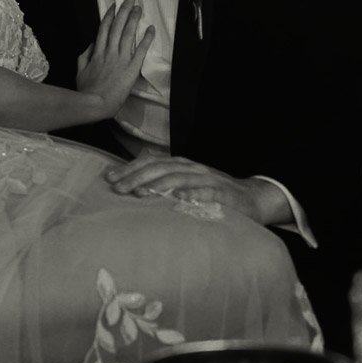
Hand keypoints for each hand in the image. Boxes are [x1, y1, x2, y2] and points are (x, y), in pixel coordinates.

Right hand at [75, 0, 153, 118]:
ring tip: (139, 8)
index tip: (114, 6)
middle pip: (117, 27)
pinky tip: (151, 29)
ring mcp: (121, 58)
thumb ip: (85, 56)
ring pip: (128, 34)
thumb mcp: (80, 71)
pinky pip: (140, 50)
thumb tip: (91, 45)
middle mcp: (110, 51)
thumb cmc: (86, 90)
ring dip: (134, 19)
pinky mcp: (132, 67)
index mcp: (98, 52)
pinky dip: (146, 39)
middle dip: (124, 11)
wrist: (95, 103)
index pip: (104, 29)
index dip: (110, 16)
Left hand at [103, 156, 283, 224]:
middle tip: (117, 188)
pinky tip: (179, 199)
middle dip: (136, 177)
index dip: (130, 168)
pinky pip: (207, 192)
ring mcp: (209, 179)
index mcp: (181, 166)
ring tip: (140, 193)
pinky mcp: (224, 194)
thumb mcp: (186, 185)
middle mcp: (192, 169)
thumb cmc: (213, 195)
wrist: (253, 199)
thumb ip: (164, 183)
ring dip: (159, 185)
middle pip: (160, 168)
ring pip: (180, 178)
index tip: (109, 178)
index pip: (151, 162)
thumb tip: (131, 186)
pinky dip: (192, 194)